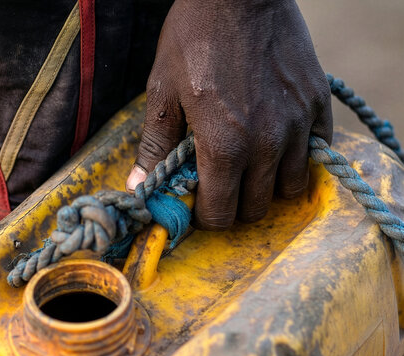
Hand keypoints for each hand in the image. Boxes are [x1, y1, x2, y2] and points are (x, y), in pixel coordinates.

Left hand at [126, 0, 331, 229]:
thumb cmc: (194, 38)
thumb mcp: (162, 91)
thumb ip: (153, 146)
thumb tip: (139, 187)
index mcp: (222, 145)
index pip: (220, 213)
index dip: (205, 216)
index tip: (199, 204)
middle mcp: (265, 144)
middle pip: (256, 209)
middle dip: (233, 205)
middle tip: (220, 185)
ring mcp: (297, 125)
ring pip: (289, 188)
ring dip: (266, 187)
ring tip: (249, 166)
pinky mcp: (317, 105)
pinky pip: (316, 153)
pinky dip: (296, 159)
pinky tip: (276, 142)